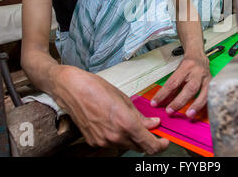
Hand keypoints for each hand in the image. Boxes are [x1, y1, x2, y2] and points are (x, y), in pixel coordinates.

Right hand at [51, 65, 168, 153]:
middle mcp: (115, 137)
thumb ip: (140, 116)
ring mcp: (103, 142)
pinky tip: (115, 124)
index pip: (150, 146)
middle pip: (139, 147)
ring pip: (126, 146)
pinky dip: (118, 137)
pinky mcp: (94, 142)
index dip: (160, 145)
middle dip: (147, 140)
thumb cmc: (97, 89)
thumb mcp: (124, 99)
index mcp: (126, 124)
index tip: (164, 140)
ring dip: (132, 138)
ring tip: (129, 122)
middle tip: (149, 128)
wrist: (72, 90)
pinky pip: (113, 144)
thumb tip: (153, 124)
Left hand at [150, 52, 210, 117]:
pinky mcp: (214, 83)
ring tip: (188, 115)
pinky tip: (200, 113)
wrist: (199, 55)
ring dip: (196, 105)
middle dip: (179, 101)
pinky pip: (211, 96)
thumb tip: (162, 101)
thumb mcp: (177, 72)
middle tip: (170, 111)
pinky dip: (205, 105)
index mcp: (185, 67)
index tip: (155, 103)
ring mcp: (207, 78)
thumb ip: (172, 87)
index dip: (163, 94)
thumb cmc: (187, 65)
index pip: (173, 82)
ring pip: (204, 93)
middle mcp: (197, 72)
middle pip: (189, 88)